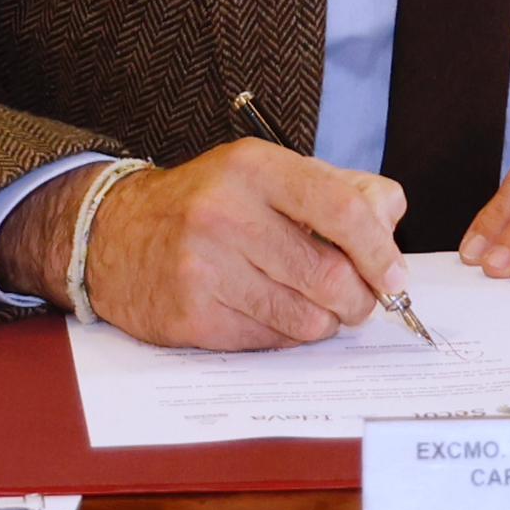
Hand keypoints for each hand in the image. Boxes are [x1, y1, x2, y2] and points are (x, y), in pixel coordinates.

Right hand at [1, 141, 402, 350]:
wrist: (115, 235)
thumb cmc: (206, 203)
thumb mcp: (265, 173)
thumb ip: (336, 189)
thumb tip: (390, 218)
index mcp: (253, 167)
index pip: (342, 210)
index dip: (380, 251)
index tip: (395, 277)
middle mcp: (225, 213)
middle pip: (330, 275)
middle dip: (359, 299)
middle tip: (360, 302)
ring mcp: (204, 268)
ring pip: (305, 319)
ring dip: (325, 323)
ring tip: (315, 308)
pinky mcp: (192, 316)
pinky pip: (269, 342)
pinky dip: (286, 337)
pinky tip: (272, 315)